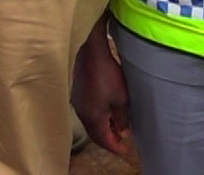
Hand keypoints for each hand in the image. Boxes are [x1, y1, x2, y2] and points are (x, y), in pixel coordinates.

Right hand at [71, 27, 134, 159]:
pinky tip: (106, 114)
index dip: (115, 147)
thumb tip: (124, 131)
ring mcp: (78, 103)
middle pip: (94, 134)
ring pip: (90, 124)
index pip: (103, 140)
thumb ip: (123, 118)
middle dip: (108, 140)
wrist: (91, 52)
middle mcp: (82, 113)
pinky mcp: (78, 94)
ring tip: (116, 128)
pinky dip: (97, 119)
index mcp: (93, 117)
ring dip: (102, 129)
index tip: (125, 150)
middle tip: (121, 142)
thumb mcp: (122, 98)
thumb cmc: (108, 75)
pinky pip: (87, 114)